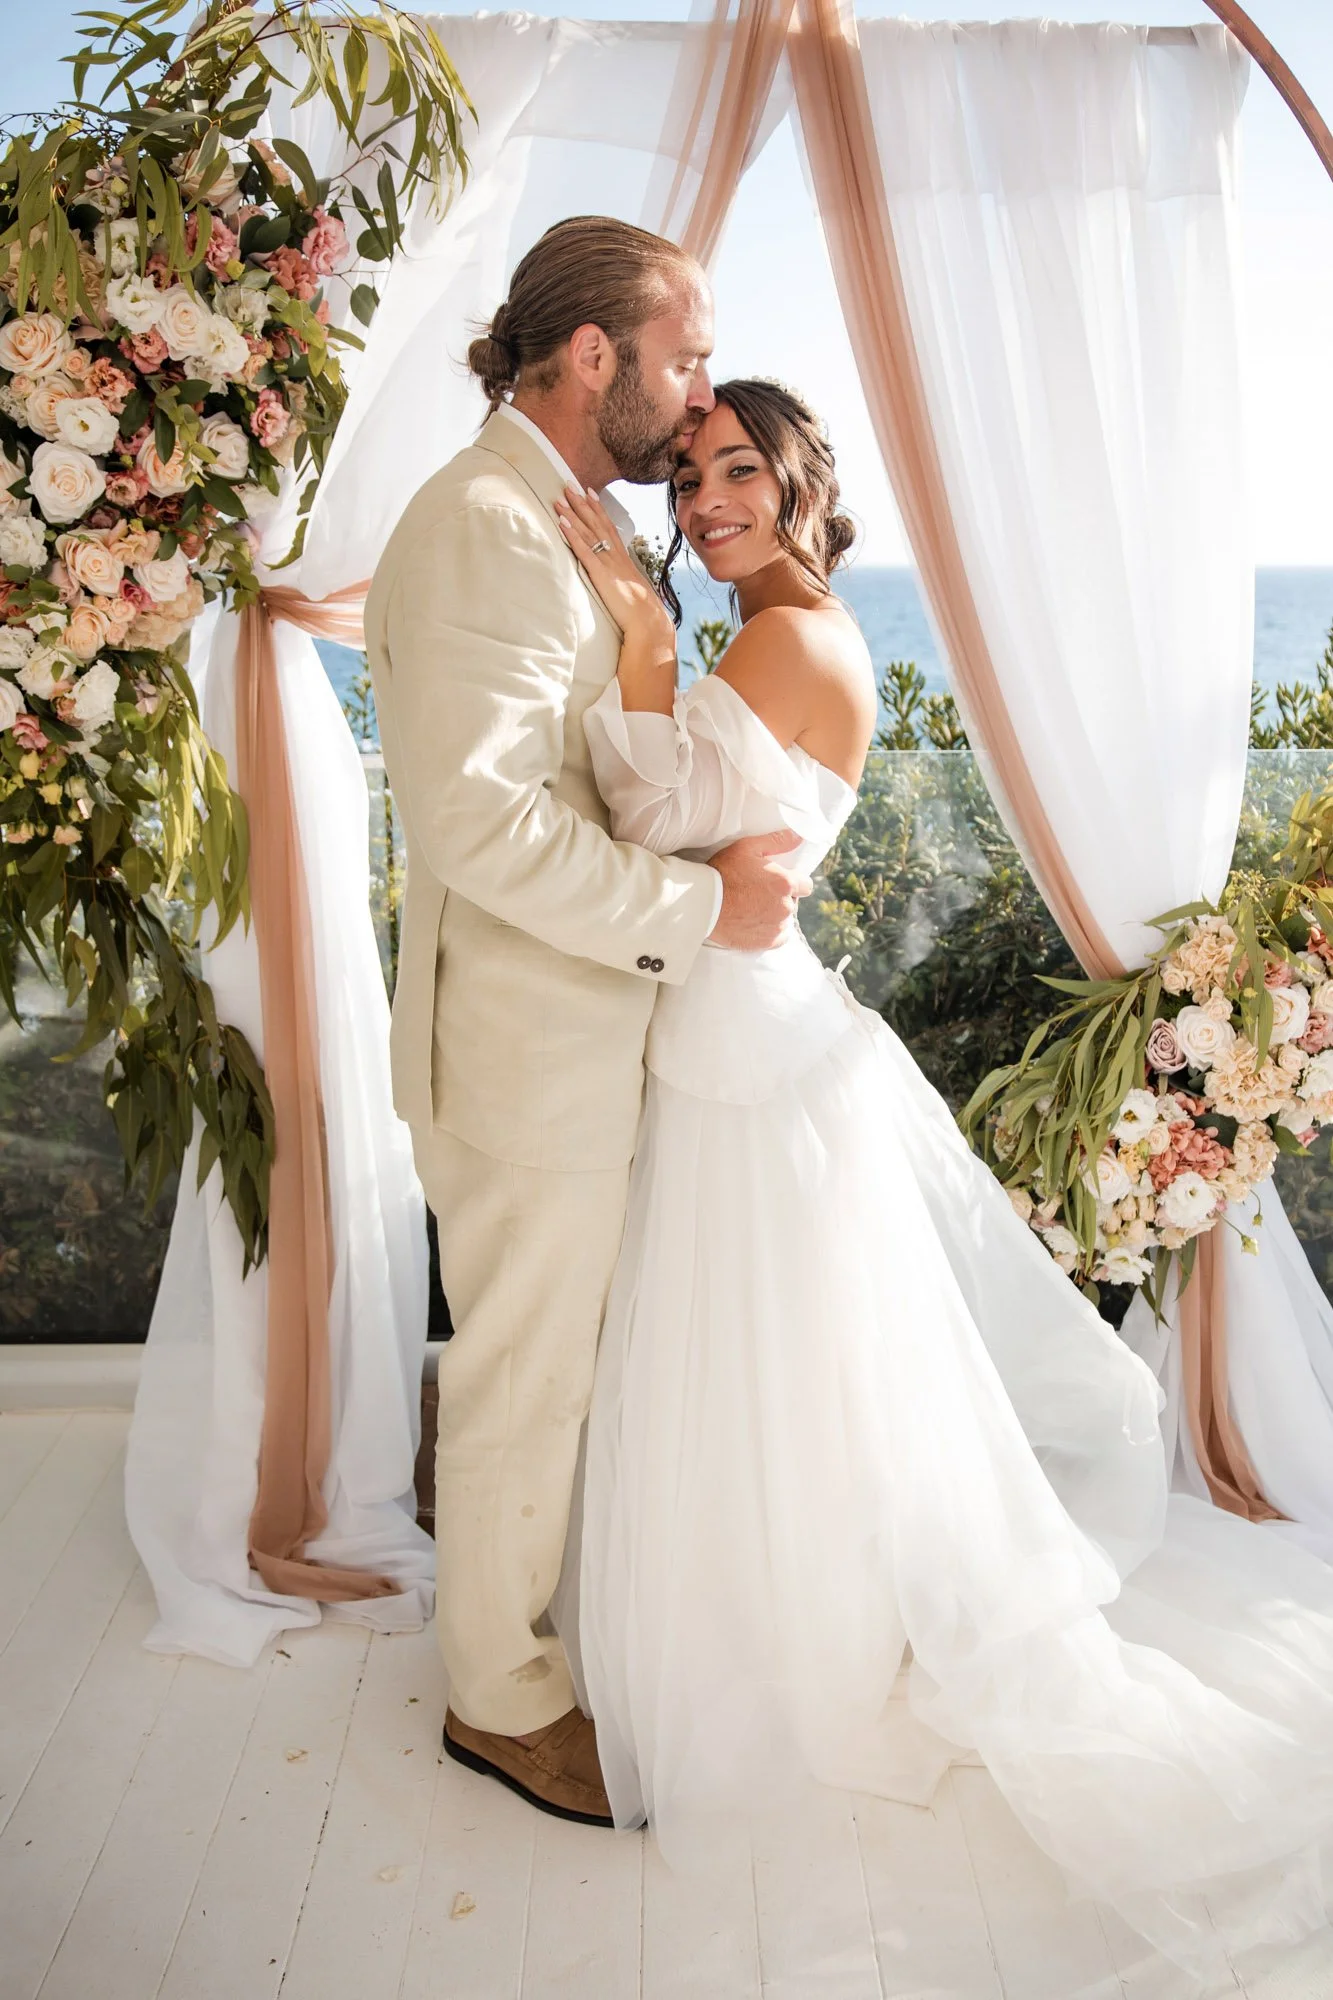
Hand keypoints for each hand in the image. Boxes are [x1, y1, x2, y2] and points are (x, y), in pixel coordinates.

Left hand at [554, 486, 674, 650]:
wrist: (648, 621)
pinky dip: (572, 535)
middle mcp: (616, 556)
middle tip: (569, 485)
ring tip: (560, 498)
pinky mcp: (600, 575)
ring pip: (588, 532)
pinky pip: (584, 551)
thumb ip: (623, 580)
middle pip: (597, 523)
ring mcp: (608, 564)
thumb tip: (618, 580)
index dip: (598, 508)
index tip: (589, 491)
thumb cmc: (641, 611)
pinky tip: (562, 523)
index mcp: (623, 558)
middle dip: (582, 503)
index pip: (609, 526)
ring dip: (573, 514)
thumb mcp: (632, 589)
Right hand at [708, 830, 812, 951]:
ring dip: (774, 914)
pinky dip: (769, 931)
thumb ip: (777, 841)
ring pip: (784, 919)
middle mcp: (785, 907)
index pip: (806, 885)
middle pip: (793, 902)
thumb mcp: (747, 847)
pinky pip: (778, 937)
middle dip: (781, 898)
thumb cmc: (723, 872)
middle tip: (759, 893)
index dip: (793, 882)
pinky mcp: (766, 942)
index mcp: (785, 883)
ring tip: (752, 908)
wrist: (702, 903)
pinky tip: (754, 922)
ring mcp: (776, 926)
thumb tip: (799, 837)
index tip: (778, 881)